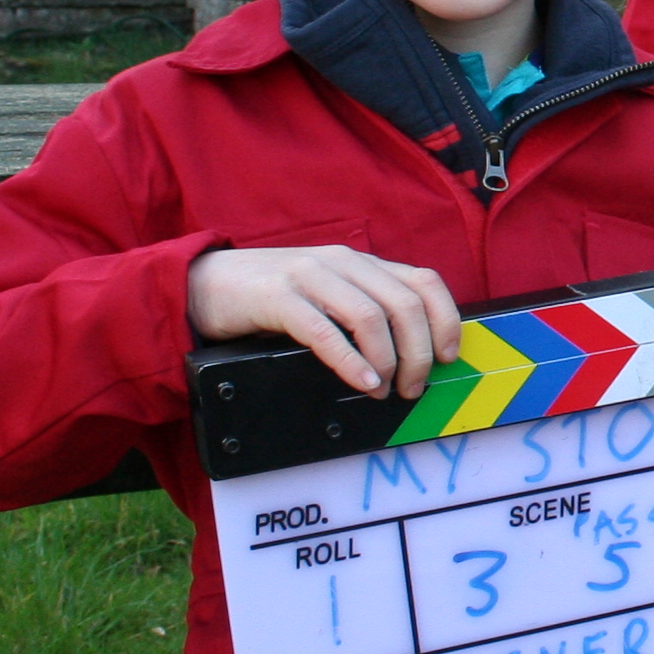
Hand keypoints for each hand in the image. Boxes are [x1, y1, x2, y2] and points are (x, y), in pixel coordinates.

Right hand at [187, 246, 461, 399]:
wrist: (204, 284)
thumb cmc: (273, 299)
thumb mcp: (329, 297)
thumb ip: (365, 312)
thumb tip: (411, 356)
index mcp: (362, 263)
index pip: (425, 282)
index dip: (446, 320)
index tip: (449, 357)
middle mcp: (342, 263)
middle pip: (404, 305)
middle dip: (418, 353)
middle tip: (412, 388)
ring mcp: (309, 276)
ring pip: (371, 317)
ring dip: (387, 361)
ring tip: (384, 390)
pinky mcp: (277, 297)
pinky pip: (324, 331)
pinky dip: (349, 361)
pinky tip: (361, 383)